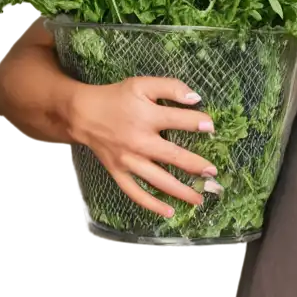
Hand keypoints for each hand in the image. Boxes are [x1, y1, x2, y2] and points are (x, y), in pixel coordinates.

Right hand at [67, 76, 221, 218]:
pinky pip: (135, 192)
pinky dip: (151, 204)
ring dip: (180, 191)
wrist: (83, 114)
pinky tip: (169, 212)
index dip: (198, 123)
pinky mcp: (118, 172)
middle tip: (213, 172)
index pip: (179, 120)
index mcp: (146, 116)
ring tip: (200, 199)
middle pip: (173, 156)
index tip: (211, 127)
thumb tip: (196, 98)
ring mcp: (128, 160)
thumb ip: (170, 87)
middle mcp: (139, 141)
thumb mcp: (142, 84)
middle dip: (196, 165)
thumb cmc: (116, 97)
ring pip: (158, 180)